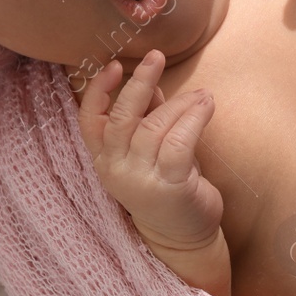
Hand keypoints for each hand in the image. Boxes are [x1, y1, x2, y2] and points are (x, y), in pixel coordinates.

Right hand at [76, 49, 223, 248]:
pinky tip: (206, 106)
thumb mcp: (151, 150)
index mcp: (105, 159)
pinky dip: (193, 119)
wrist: (183, 237)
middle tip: (155, 57)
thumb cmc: (166, 186)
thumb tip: (152, 84)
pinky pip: (179, 143)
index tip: (113, 65)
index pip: (89, 121)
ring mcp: (140, 181)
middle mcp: (116, 170)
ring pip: (155, 127)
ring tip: (202, 94)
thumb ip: (147, 118)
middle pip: (121, 119)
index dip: (97, 91)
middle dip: (139, 84)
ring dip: (180, 103)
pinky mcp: (170, 188)